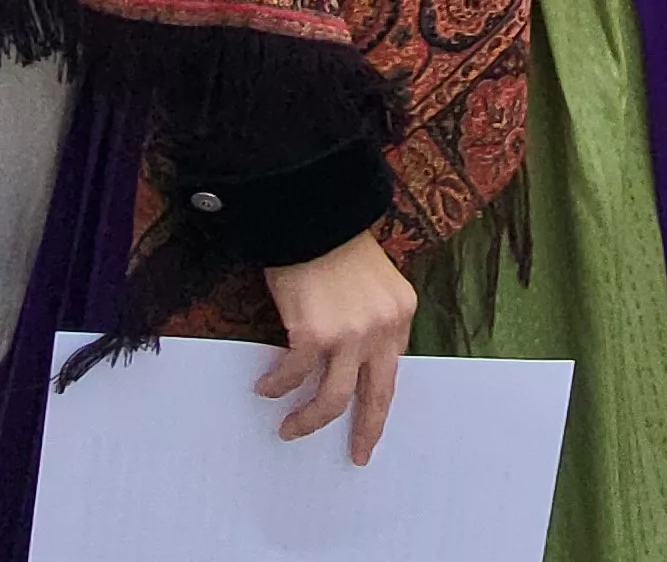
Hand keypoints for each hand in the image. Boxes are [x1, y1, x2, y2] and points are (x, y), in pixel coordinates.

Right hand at [257, 231, 416, 465]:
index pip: (392, 368)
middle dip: (367, 430)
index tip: (371, 417)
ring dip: (311, 420)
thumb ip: (370, 317)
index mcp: (400, 313)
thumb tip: (352, 356)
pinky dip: (278, 387)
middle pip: (377, 395)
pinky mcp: (314, 334)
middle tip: (359, 454)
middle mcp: (383, 328)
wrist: (310, 213)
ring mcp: (350, 334)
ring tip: (291, 430)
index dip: (379, 396)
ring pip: (334, 399)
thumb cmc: (333, 241)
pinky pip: (294, 376)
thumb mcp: (371, 280)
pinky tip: (266, 388)